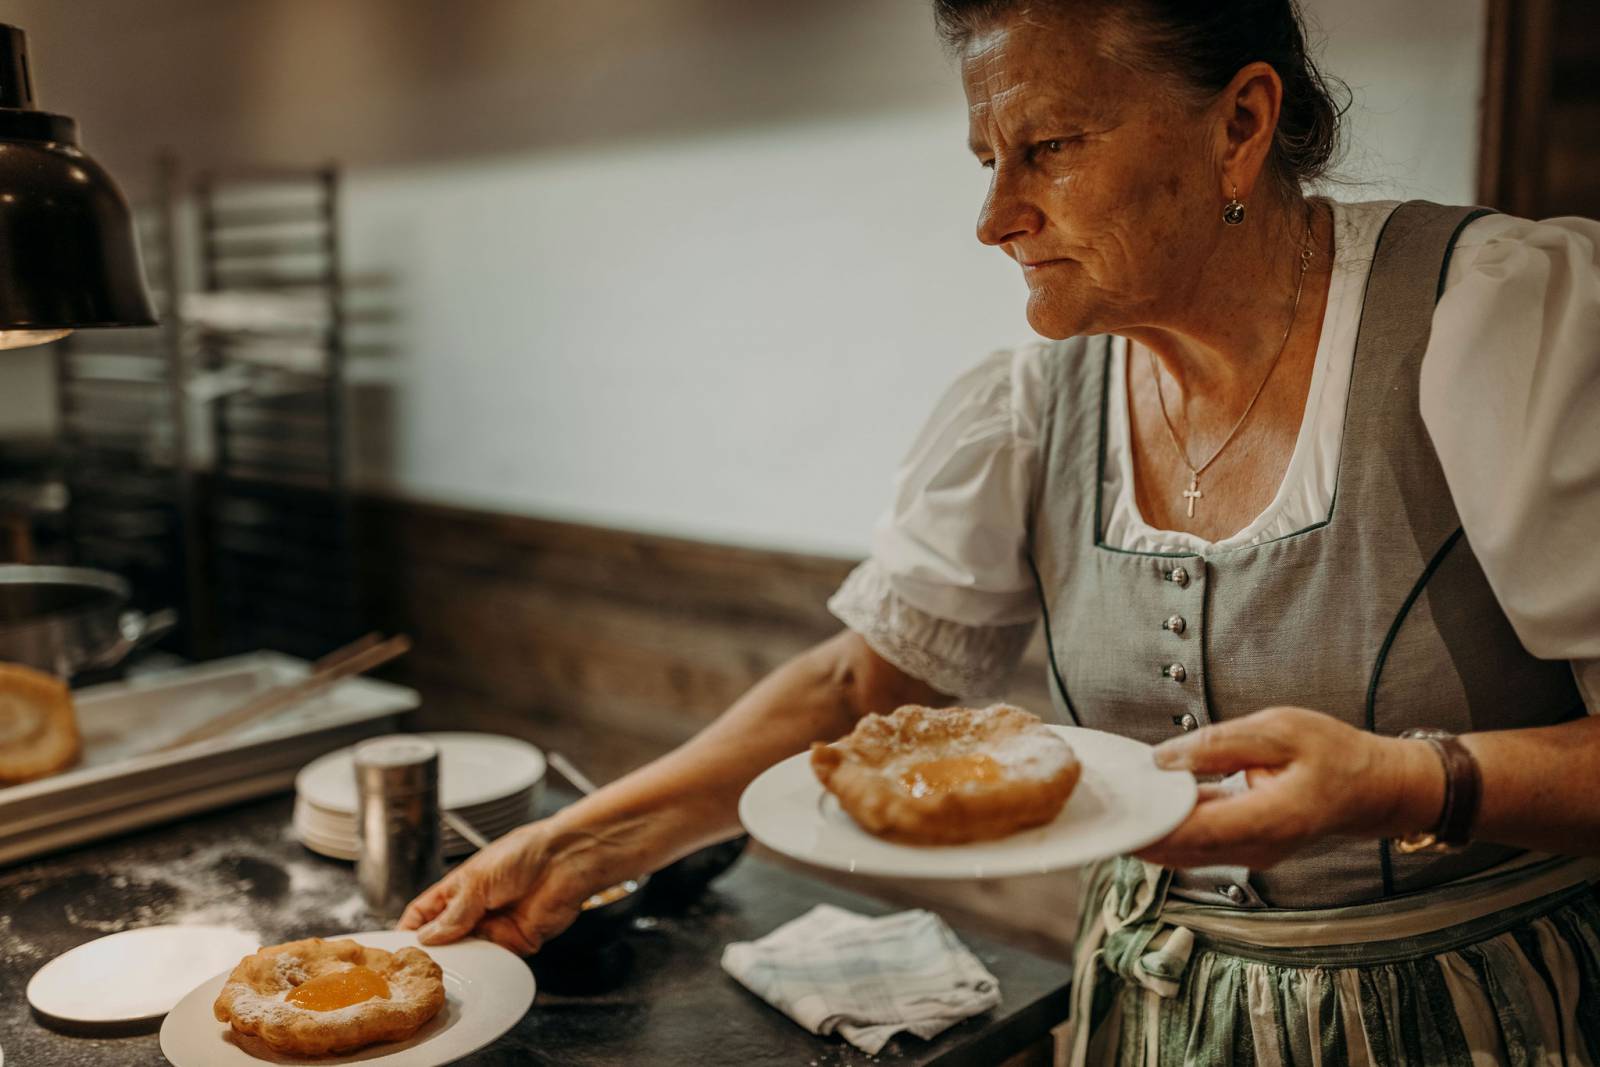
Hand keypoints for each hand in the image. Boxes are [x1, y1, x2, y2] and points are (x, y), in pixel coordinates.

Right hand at [397, 819, 590, 954]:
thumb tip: (427, 938)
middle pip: (444, 938)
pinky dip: (483, 967)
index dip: (410, 929)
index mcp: (460, 888)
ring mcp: (495, 926)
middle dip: (432, 953)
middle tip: (417, 970)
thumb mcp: (477, 880)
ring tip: (442, 973)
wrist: (566, 861)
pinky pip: (493, 960)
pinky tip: (473, 971)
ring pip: (467, 952)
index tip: (394, 949)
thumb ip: (453, 913)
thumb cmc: (523, 854)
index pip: (425, 913)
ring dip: (458, 962)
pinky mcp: (516, 942)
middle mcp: (474, 909)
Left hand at [1135, 706, 1441, 869]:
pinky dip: (1168, 826)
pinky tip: (1144, 802)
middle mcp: (1255, 848)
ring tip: (1109, 801)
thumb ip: (1219, 744)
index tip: (1110, 811)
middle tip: (1092, 804)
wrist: (1375, 788)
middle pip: (1178, 849)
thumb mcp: (1279, 730)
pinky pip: (1197, 842)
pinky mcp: (1244, 847)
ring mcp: (1249, 853)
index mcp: (1269, 820)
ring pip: (1183, 851)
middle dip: (1135, 829)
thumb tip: (1163, 759)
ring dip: (1147, 830)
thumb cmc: (1335, 754)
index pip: (1192, 832)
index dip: (1147, 825)